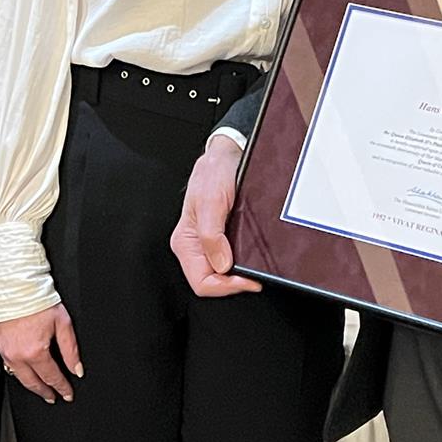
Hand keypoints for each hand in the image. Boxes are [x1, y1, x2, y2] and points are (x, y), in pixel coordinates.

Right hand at [0, 304, 81, 403]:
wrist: (15, 287)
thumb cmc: (38, 301)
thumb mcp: (62, 323)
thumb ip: (71, 349)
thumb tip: (77, 369)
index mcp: (35, 352)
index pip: (52, 377)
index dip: (62, 388)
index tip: (67, 394)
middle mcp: (18, 356)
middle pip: (33, 383)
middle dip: (45, 392)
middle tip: (54, 397)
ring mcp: (6, 352)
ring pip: (20, 378)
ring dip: (32, 386)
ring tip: (42, 389)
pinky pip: (10, 367)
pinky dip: (20, 373)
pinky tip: (26, 373)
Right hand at [170, 139, 259, 297]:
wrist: (227, 155)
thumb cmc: (215, 171)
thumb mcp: (212, 200)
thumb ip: (211, 234)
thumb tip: (221, 265)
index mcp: (185, 241)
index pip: (201, 282)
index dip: (225, 286)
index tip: (248, 280)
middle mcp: (193, 246)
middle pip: (211, 282)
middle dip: (234, 283)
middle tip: (256, 276)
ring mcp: (206, 244)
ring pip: (221, 275)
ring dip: (239, 274)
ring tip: (256, 267)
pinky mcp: (219, 239)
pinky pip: (228, 261)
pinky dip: (242, 264)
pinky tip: (252, 258)